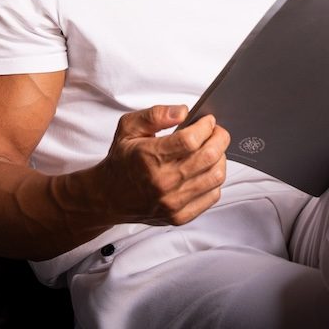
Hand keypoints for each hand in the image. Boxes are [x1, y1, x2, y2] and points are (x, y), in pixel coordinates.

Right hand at [95, 105, 229, 226]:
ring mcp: (172, 202)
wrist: (108, 196)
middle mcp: (162, 182)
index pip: (190, 140)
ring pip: (215, 176)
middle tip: (216, 131)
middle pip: (209, 157)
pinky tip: (205, 170)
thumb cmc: (122, 159)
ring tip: (211, 149)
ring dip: (220, 158)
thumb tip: (183, 112)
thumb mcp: (129, 127)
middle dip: (220, 138)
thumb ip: (156, 115)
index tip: (207, 120)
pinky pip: (212, 196)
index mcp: (149, 157)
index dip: (205, 126)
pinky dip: (214, 179)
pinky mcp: (179, 216)